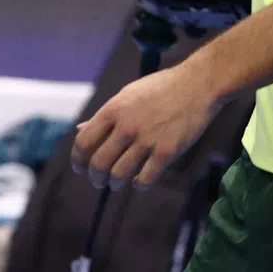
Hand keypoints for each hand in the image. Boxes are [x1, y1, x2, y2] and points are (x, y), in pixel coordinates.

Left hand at [70, 58, 225, 191]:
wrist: (194, 86)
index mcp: (112, 110)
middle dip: (95, 177)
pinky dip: (139, 185)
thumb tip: (80, 130)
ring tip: (116, 184)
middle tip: (98, 182)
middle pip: (99, 162)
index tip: (78, 168)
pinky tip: (139, 182)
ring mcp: (146, 140)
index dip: (77, 158)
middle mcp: (126, 126)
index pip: (84, 141)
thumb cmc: (158, 89)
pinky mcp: (167, 152)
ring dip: (115, 184)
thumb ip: (104, 116)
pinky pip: (146, 178)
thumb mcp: (125, 96)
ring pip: (120, 174)